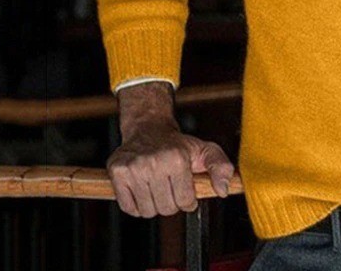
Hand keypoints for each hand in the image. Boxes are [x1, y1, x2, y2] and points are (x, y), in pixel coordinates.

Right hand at [107, 82, 234, 217]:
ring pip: (147, 211)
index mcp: (177, 158)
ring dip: (154, 205)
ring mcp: (133, 168)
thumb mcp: (205, 150)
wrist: (149, 129)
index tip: (185, 189)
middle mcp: (154, 162)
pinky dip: (136, 205)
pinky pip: (128, 208)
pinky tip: (143, 189)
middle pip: (166, 209)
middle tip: (170, 187)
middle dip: (171, 203)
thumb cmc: (177, 144)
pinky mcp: (116, 173)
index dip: (188, 200)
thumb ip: (220, 167)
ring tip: (157, 187)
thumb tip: (224, 190)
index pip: (185, 201)